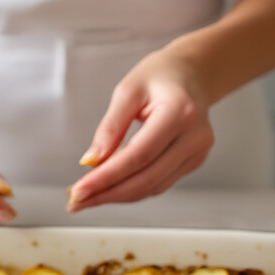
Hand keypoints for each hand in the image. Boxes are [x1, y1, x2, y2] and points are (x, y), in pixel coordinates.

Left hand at [68, 49, 213, 211]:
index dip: (107, 177)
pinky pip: (159, 183)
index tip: (79, 190)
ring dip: (117, 196)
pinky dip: (132, 189)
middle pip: (147, 178)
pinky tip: (110, 189)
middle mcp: (194, 136)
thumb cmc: (160, 76)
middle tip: (76, 201)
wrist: (192, 74)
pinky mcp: (194, 162)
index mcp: (179, 112)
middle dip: (108, 193)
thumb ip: (110, 127)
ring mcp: (197, 152)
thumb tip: (91, 161)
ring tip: (88, 197)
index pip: (138, 155)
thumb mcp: (128, 90)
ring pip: (153, 187)